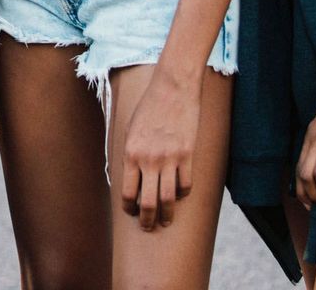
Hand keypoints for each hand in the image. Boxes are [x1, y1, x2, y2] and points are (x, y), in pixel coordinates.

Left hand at [120, 68, 200, 230]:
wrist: (172, 88)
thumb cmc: (148, 107)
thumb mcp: (130, 128)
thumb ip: (130, 153)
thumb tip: (129, 177)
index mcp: (130, 152)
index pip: (127, 192)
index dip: (129, 208)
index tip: (131, 213)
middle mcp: (149, 159)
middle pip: (148, 202)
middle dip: (147, 220)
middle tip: (148, 227)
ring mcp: (170, 159)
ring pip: (168, 199)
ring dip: (166, 215)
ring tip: (165, 221)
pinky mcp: (188, 156)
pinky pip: (185, 185)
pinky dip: (182, 194)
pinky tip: (179, 195)